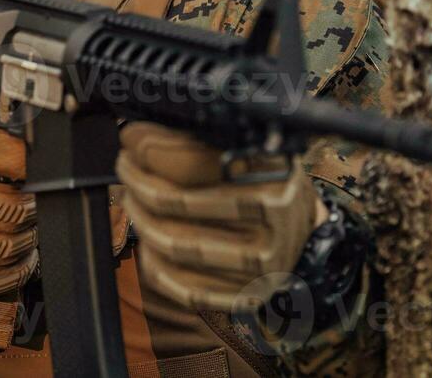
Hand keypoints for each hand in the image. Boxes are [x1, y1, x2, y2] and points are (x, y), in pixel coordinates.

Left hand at [116, 123, 321, 312]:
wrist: (305, 234)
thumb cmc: (264, 180)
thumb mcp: (247, 146)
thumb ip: (196, 139)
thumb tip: (134, 136)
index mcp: (270, 172)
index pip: (190, 164)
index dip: (150, 151)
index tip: (130, 139)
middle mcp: (270, 219)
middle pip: (175, 203)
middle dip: (138, 181)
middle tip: (126, 166)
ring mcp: (259, 263)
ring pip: (173, 243)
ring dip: (139, 218)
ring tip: (132, 198)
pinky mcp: (246, 294)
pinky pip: (183, 286)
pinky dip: (154, 263)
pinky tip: (147, 241)